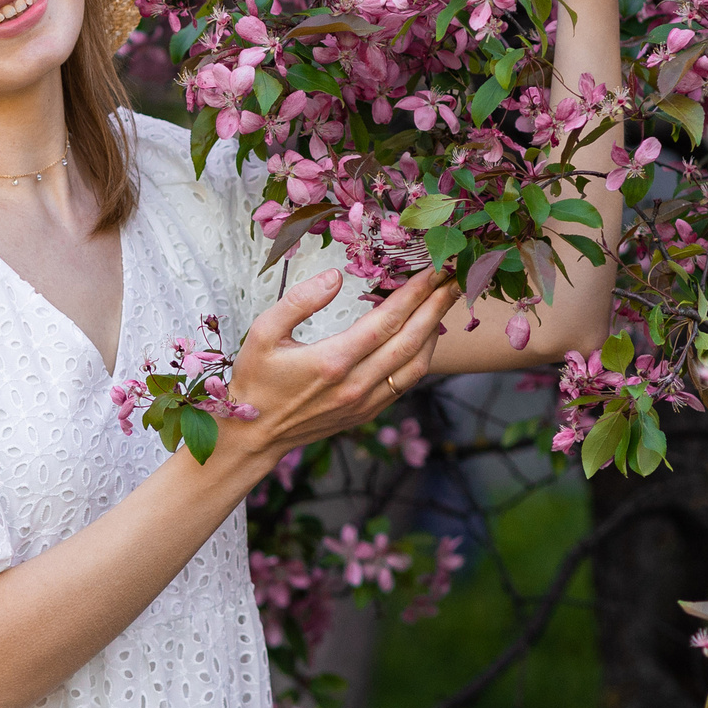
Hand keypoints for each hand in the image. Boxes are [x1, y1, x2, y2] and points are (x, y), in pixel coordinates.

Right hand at [223, 267, 458, 467]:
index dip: (414, 294)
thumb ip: (299, 301)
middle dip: (436, 307)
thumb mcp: (263, 332)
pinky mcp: (366, 412)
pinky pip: (405, 383)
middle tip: (453, 280)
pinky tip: (424, 337)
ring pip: (416, 366)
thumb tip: (335, 277)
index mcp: (332, 361)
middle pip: (411, 340)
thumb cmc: (256, 380)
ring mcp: (364, 402)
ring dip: (435, 332)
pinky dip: (422, 357)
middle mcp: (355, 384)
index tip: (432, 271)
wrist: (254, 435)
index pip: (387, 321)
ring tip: (444, 304)